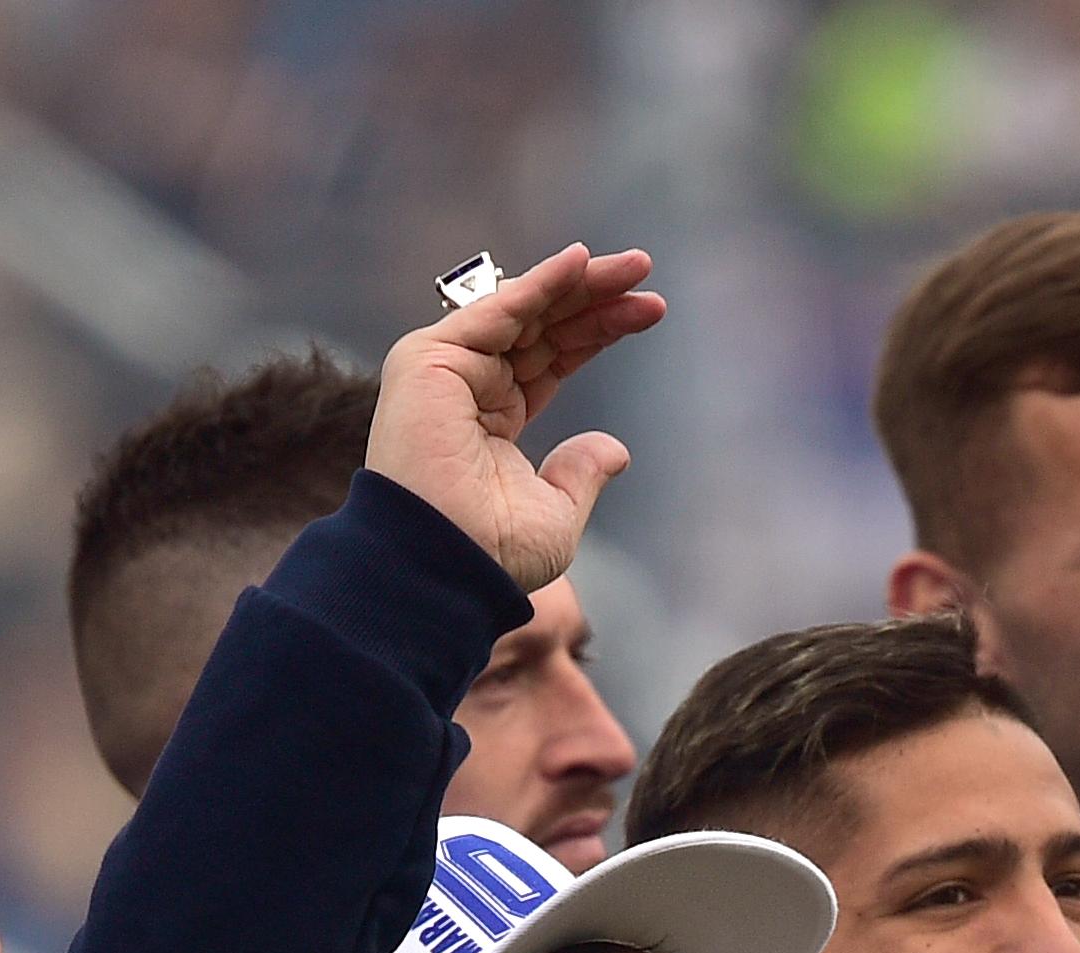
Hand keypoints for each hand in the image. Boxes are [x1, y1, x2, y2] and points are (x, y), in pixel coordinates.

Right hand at [365, 244, 663, 594]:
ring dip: (580, 282)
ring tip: (636, 265)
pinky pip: (497, 309)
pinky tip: (579, 261)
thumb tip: (614, 450)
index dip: (597, 332)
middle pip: (542, 325)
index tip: (648, 311)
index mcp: (492, 419)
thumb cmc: (493, 553)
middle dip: (595, 297)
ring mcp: (447, 369)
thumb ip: (581, 473)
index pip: (551, 357)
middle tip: (645, 272)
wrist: (445, 565)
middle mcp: (468, 386)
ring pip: (524, 310)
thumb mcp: (557, 514)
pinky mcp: (430, 359)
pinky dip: (539, 283)